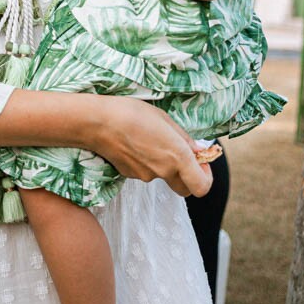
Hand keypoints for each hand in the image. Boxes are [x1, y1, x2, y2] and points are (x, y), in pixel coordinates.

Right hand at [93, 96, 211, 197]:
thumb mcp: (164, 119)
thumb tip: (198, 151)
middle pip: (185, 189)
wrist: (97, 122)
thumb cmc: (132, 113)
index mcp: (177, 156)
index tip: (201, 162)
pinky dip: (146, 162)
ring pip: (163, 177)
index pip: (202, 187)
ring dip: (164, 165)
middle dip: (188, 177)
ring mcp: (145, 176)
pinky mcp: (130, 175)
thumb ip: (184, 138)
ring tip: (150, 140)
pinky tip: (135, 144)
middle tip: (182, 157)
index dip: (206, 177)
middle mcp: (164, 171)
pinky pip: (146, 172)